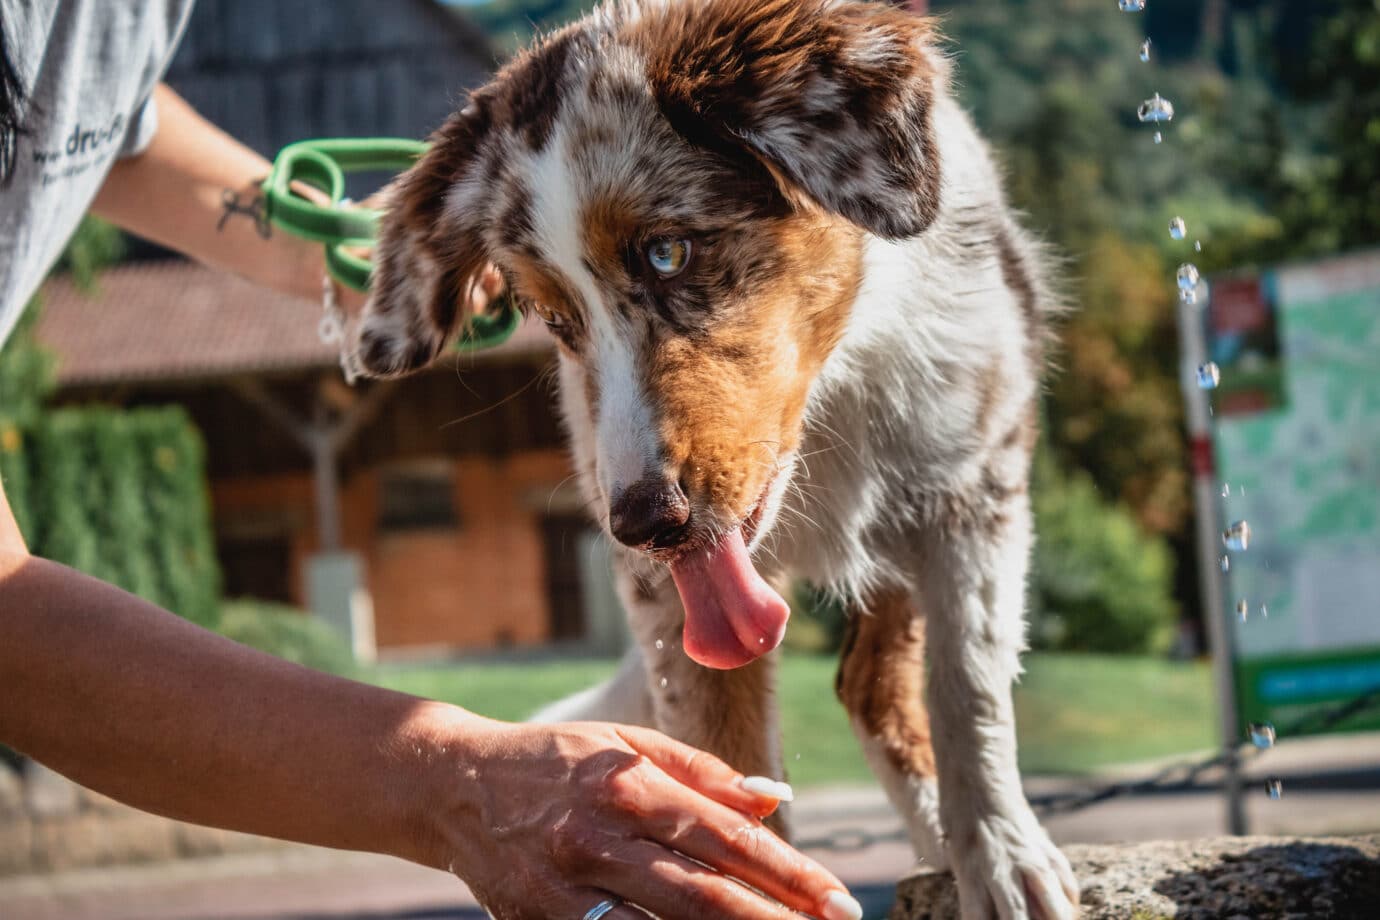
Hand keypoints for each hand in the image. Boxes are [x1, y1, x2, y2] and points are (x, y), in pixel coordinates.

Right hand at [430, 717, 862, 919]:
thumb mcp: (626, 744)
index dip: (788, 870)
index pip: (726, 836)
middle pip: (705, 891)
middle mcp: (601, 833)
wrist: (454, 784)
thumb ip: (701, 771)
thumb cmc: (555, 760)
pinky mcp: (538, 919)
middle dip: (776, 918)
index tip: (836, 897)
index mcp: (630, 782)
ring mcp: (566, 883)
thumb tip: (774, 797)